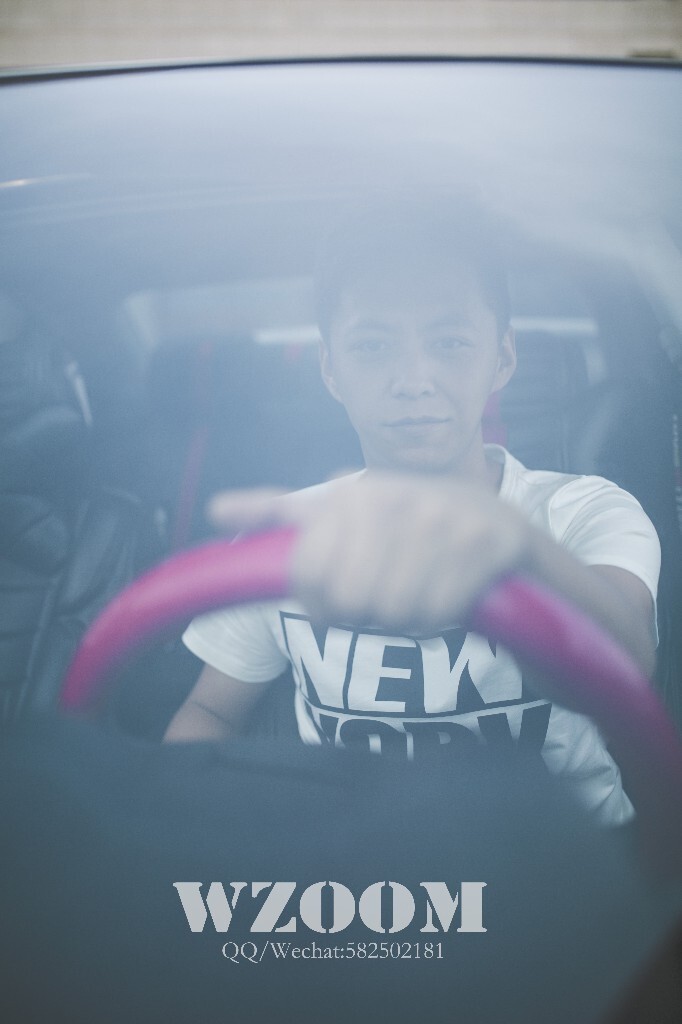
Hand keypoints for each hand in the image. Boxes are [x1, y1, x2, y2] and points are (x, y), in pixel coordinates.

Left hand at [208, 473, 530, 632]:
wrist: (501, 525)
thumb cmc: (406, 523)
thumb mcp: (342, 506)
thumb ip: (280, 510)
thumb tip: (215, 509)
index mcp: (351, 492)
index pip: (308, 574)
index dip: (320, 603)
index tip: (336, 600)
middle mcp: (393, 496)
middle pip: (350, 600)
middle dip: (363, 615)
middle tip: (382, 601)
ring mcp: (442, 517)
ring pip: (393, 612)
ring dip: (402, 620)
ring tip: (415, 592)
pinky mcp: (484, 541)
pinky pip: (436, 613)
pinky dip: (436, 620)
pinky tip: (444, 595)